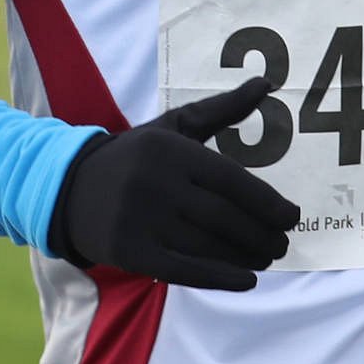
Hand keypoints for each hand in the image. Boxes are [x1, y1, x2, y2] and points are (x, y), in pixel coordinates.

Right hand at [50, 76, 298, 290]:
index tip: (294, 218)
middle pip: (223, 217)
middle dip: (261, 234)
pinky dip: (219, 278)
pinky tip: (247, 280)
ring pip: (207, 245)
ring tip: (267, 258)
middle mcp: (155, 183)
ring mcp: (139, 219)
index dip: (268, 203)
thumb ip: (222, 109)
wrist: (69, 187)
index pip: (231, 180)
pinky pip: (183, 270)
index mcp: (171, 150)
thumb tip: (266, 83)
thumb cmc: (137, 156)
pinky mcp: (129, 251)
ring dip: (245, 257)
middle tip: (283, 244)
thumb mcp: (175, 126)